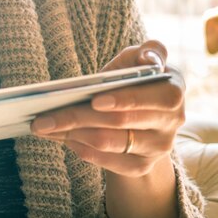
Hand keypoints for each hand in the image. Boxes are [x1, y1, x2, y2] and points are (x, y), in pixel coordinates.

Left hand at [31, 40, 183, 177]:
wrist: (143, 113)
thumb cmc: (136, 77)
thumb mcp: (140, 59)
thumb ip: (149, 50)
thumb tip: (149, 59)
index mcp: (174, 90)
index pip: (156, 98)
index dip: (126, 100)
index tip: (95, 100)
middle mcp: (172, 122)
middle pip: (120, 122)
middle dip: (78, 117)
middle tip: (43, 116)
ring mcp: (158, 148)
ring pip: (108, 143)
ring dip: (72, 133)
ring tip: (44, 126)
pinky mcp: (141, 166)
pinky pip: (107, 162)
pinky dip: (81, 149)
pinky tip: (62, 138)